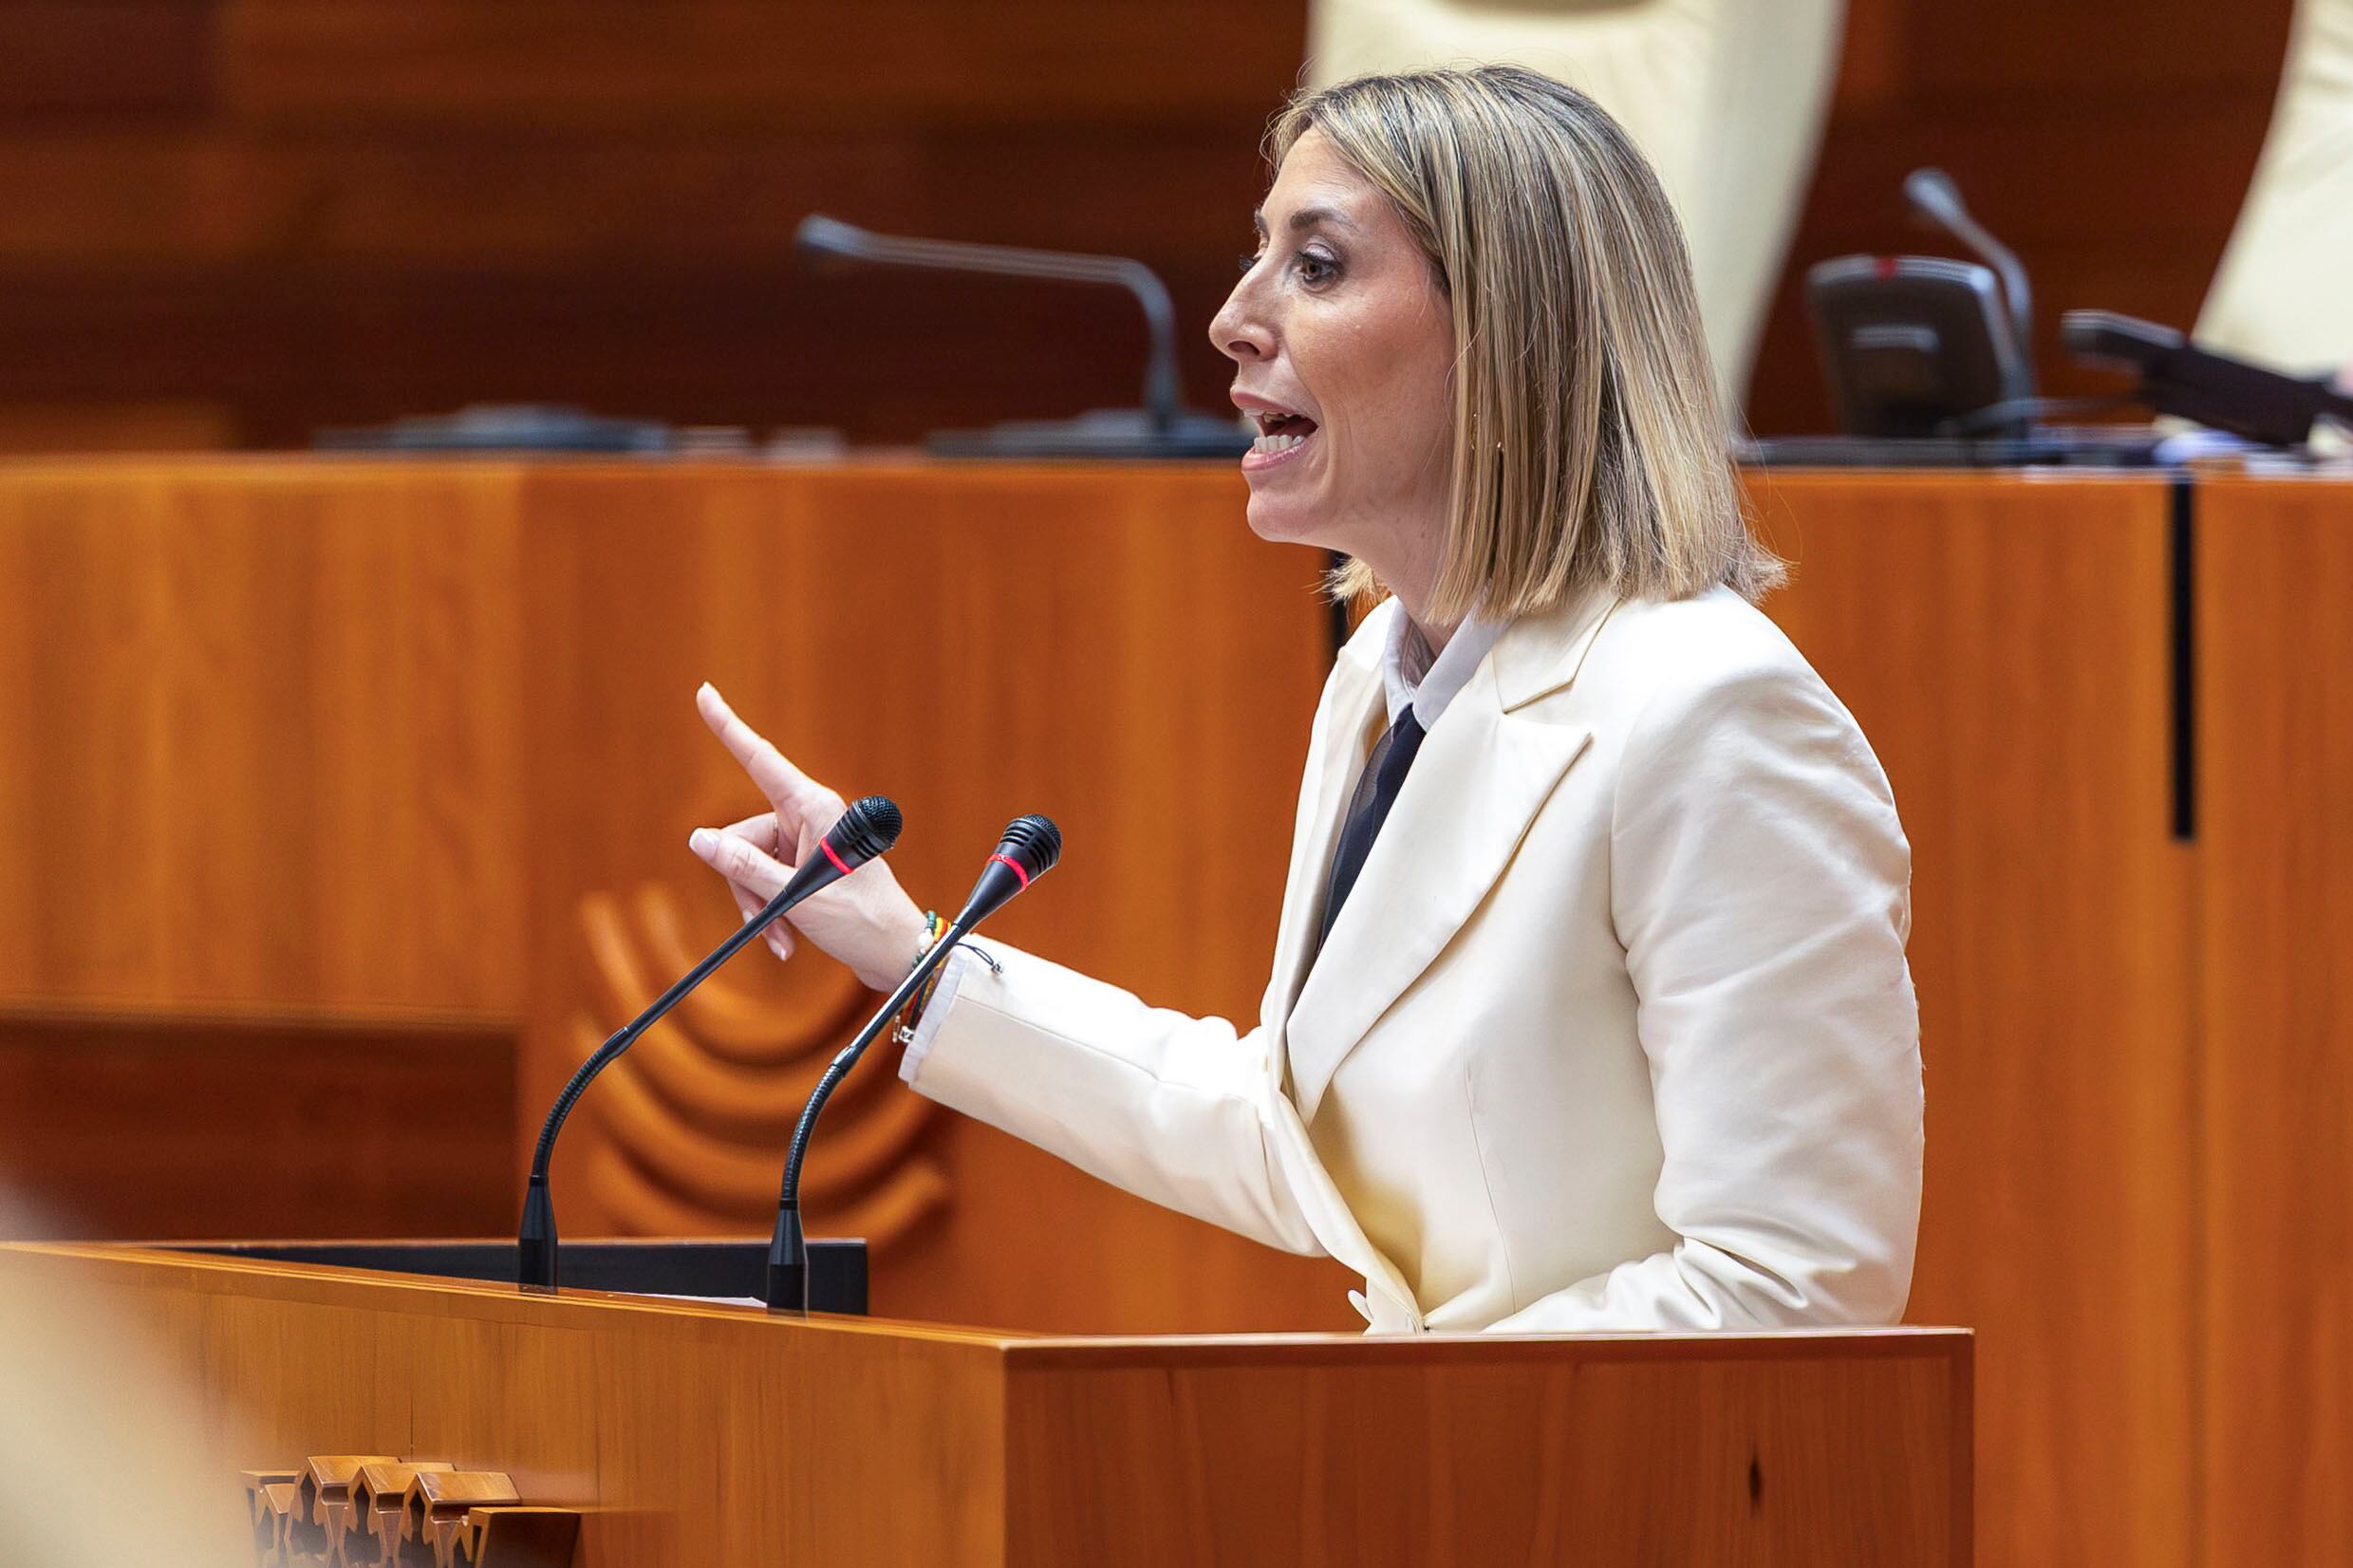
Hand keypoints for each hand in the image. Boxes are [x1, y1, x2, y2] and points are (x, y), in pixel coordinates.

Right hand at [687, 683, 929, 991]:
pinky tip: (787, 940)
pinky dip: (773, 911)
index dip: (728, 727)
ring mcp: (810, 843)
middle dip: (746, 882)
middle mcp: (810, 818)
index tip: (704, 693)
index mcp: (814, 808)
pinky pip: (770, 881)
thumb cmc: (861, 921)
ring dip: (761, 905)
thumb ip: (745, 868)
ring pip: (753, 865)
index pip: (760, 759)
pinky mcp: (810, 868)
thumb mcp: (797, 897)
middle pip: (745, 836)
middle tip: (766, 919)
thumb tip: (701, 840)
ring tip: (782, 936)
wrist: (896, 955)